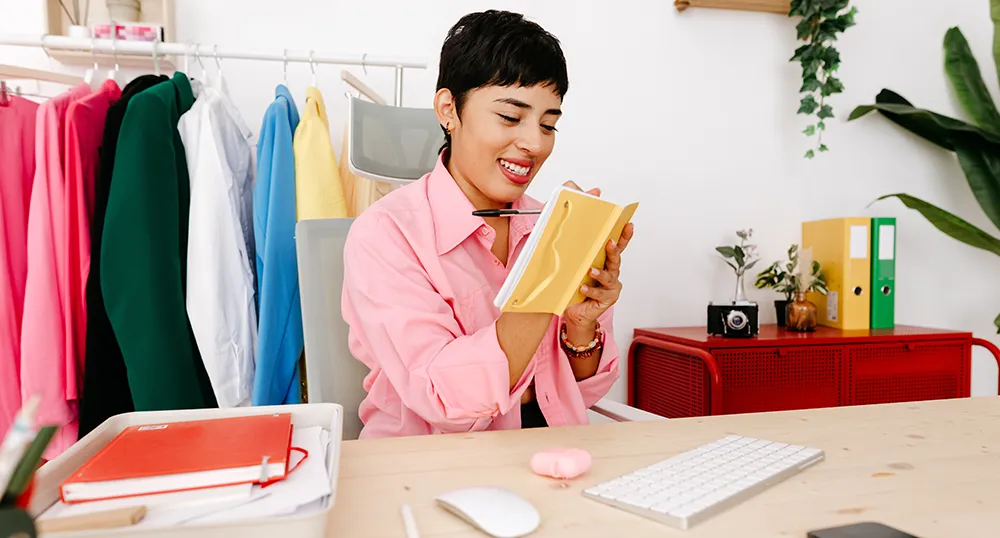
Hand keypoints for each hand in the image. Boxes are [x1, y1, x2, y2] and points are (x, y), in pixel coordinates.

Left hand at [559, 180, 633, 329]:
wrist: (575, 311)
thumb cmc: (574, 285)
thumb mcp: (572, 263)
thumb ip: (572, 245)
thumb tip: (561, 216)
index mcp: (605, 260)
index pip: (617, 244)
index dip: (624, 233)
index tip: (627, 222)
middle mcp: (612, 271)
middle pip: (616, 258)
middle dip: (613, 249)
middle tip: (609, 242)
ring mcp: (611, 286)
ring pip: (609, 276)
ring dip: (600, 272)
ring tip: (591, 270)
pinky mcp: (607, 298)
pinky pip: (599, 293)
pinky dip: (591, 289)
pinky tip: (582, 288)